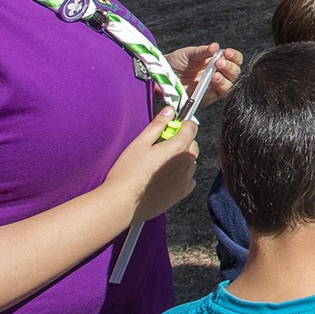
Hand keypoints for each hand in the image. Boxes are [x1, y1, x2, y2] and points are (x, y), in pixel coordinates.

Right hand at [102, 109, 199, 223]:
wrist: (122, 202)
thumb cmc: (128, 172)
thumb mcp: (140, 143)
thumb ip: (158, 125)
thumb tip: (170, 111)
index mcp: (179, 147)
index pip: (191, 128)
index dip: (182, 125)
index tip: (171, 128)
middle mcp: (187, 163)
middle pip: (192, 145)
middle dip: (181, 141)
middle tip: (161, 147)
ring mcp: (186, 179)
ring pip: (190, 162)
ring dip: (181, 159)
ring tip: (159, 164)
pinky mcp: (182, 193)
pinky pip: (189, 179)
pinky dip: (181, 175)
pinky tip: (164, 177)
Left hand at [165, 44, 243, 103]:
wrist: (162, 74)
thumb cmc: (177, 62)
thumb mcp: (190, 54)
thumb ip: (203, 51)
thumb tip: (215, 46)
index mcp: (218, 62)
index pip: (235, 60)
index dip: (234, 57)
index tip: (227, 53)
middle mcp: (219, 74)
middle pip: (235, 74)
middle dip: (229, 68)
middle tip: (219, 63)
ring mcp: (214, 87)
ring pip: (230, 86)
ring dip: (225, 80)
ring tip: (214, 75)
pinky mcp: (207, 98)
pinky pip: (217, 95)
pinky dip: (217, 89)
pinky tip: (211, 83)